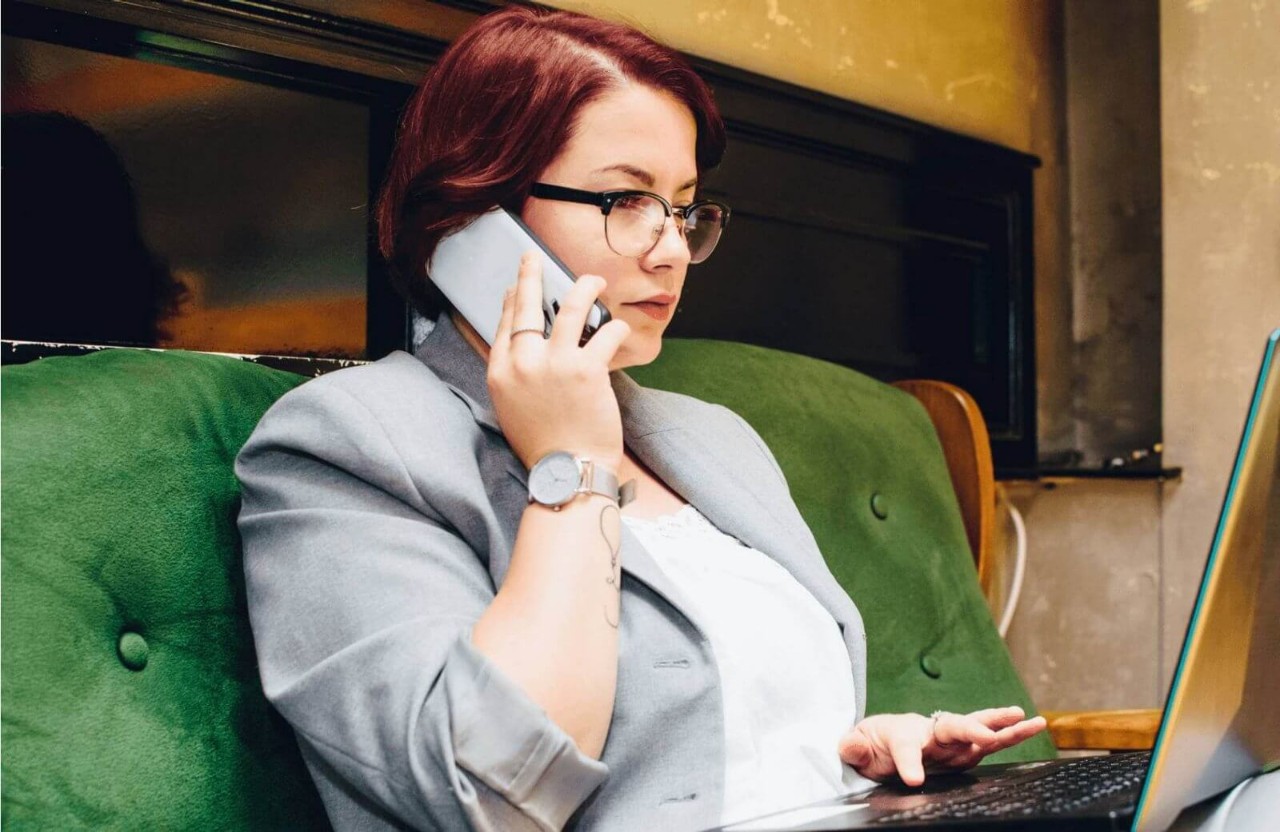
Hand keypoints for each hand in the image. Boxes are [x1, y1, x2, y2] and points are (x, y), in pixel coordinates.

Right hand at [488, 251, 630, 470]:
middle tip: (533, 257)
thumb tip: (523, 348)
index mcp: (500, 372)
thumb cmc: (545, 446)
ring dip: (585, 287)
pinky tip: (619, 328)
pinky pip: (606, 333)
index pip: (505, 323)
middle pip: (527, 305)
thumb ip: (513, 376)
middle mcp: (524, 363)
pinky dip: (615, 329)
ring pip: (572, 307)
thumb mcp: (511, 408)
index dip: (513, 300)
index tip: (519, 286)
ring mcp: (556, 363)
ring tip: (595, 280)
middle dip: (530, 274)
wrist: (568, 472)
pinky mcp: (588, 368)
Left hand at [838, 706, 1046, 785]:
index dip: (909, 762)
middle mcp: (930, 732)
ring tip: (1031, 720)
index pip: (905, 747)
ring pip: (978, 730)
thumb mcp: (856, 745)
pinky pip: (989, 743)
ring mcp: (949, 741)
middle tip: (985, 735)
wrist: (882, 739)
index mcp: (901, 733)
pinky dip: (1010, 736)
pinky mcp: (964, 750)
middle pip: (950, 726)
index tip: (913, 779)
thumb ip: (854, 746)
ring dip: (1003, 726)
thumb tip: (849, 746)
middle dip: (968, 729)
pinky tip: (1032, 727)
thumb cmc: (871, 743)